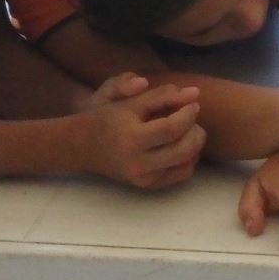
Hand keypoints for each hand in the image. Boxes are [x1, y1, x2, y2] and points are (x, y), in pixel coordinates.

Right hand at [80, 74, 204, 188]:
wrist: (82, 146)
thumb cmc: (106, 116)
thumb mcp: (128, 99)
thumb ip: (161, 94)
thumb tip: (194, 93)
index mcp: (131, 139)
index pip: (172, 129)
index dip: (188, 114)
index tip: (192, 103)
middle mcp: (138, 163)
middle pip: (184, 149)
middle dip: (196, 129)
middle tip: (191, 116)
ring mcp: (144, 178)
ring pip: (188, 163)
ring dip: (196, 143)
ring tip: (186, 128)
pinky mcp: (149, 185)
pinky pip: (182, 173)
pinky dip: (189, 157)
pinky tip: (180, 142)